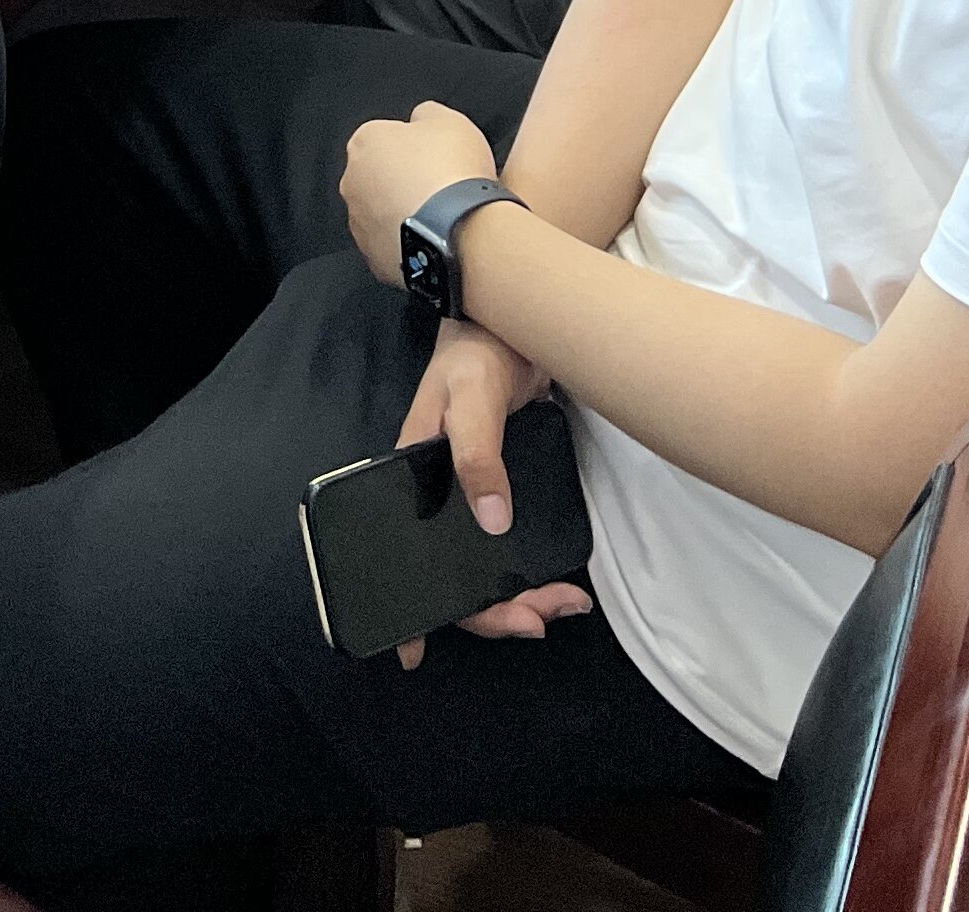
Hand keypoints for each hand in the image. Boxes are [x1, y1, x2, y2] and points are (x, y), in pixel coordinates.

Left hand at [339, 100, 504, 287]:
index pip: (385, 137)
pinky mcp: (372, 257)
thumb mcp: (450, 121)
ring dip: (402, 212)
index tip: (437, 157)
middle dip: (402, 179)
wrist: (459, 233)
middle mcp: (352, 181)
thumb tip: (421, 119)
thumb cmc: (453, 174)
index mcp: (365, 141)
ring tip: (439, 217)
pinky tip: (433, 240)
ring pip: (381, 212)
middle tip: (439, 187)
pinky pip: (390, 244)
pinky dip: (407, 242)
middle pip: (378, 175)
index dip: (415, 146)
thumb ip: (427, 114)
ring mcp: (359, 223)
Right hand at [388, 320, 584, 670]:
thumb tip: (490, 522)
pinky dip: (532, 571)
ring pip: (485, 564)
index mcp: (413, 477)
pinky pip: (510, 545)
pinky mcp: (503, 486)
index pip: (406, 553)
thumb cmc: (477, 352)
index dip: (410, 604)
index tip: (410, 651)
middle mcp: (439, 493)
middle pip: (453, 571)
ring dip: (519, 595)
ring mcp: (472, 492)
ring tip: (563, 604)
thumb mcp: (471, 398)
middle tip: (540, 620)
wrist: (514, 317)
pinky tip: (559, 580)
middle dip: (493, 608)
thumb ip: (476, 454)